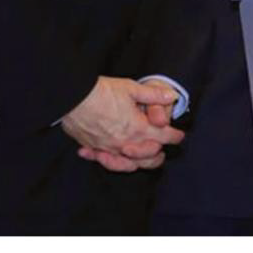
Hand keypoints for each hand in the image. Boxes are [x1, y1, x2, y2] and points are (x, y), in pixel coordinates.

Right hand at [60, 76, 183, 172]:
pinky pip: (105, 160)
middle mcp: (124, 143)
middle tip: (162, 151)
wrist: (72, 98)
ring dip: (138, 163)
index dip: (174, 137)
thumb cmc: (102, 92)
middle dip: (158, 155)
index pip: (163, 137)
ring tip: (142, 161)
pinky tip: (111, 158)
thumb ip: (154, 95)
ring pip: (128, 164)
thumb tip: (172, 97)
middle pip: (148, 157)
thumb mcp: (132, 88)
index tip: (179, 136)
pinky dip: (111, 162)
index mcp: (138, 129)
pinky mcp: (92, 147)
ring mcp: (108, 148)